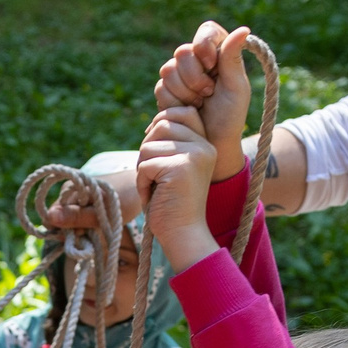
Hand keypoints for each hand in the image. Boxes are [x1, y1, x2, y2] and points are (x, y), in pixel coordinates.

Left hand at [136, 109, 222, 267]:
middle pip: (161, 124)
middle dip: (147, 150)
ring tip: (154, 188)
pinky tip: (153, 197)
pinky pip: (145, 164)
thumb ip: (170, 144)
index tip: (154, 151)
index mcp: (205, 144)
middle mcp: (204, 146)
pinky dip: (142, 183)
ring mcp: (195, 155)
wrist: (183, 235)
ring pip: (148, 145)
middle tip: (152, 175)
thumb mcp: (174, 167)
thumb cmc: (172, 204)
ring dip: (142, 169)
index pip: (182, 112)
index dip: (160, 124)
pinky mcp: (181, 167)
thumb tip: (154, 123)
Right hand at [153, 22, 253, 175]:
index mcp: (219, 53)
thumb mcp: (236, 88)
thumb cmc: (229, 117)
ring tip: (198, 105)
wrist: (210, 144)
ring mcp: (180, 75)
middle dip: (194, 77)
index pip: (206, 31)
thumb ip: (233, 58)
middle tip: (208, 94)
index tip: (212, 66)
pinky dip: (174, 102)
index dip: (204, 47)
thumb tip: (243, 28)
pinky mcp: (166, 90)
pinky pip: (160, 88)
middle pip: (183, 51)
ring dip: (185, 92)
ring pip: (168, 70)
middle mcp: (198, 60)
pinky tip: (186, 111)